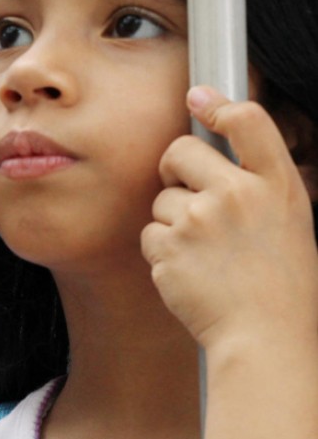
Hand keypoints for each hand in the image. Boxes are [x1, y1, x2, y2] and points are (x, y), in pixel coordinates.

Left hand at [141, 86, 317, 350]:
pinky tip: (192, 272)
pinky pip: (149, 234)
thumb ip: (256, 183)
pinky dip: (163, 252)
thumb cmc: (280, 284)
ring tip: (206, 255)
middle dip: (176, 170)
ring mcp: (199, 220)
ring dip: (172, 221)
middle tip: (194, 202)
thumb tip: (218, 148)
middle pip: (178, 151)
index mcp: (276, 186)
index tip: (199, 98)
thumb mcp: (288, 222)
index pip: (248, 122)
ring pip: (160, 199)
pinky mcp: (169, 247)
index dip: (218, 104)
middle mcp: (237, 195)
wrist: (265, 340)